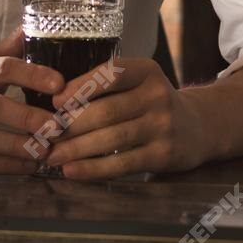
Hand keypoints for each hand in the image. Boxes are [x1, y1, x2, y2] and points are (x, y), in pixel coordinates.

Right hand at [0, 31, 62, 174]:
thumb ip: (7, 51)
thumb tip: (33, 26)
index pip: (1, 68)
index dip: (31, 74)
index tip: (59, 83)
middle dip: (25, 116)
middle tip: (56, 125)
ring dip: (16, 145)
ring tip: (46, 149)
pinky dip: (6, 166)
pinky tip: (30, 166)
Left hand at [38, 58, 210, 179]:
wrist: (199, 127)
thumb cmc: (152, 103)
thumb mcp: (138, 82)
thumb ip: (106, 85)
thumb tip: (52, 100)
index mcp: (146, 70)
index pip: (110, 74)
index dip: (80, 87)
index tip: (54, 100)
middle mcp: (157, 95)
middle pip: (106, 110)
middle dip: (70, 124)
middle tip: (43, 134)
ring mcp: (162, 126)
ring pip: (111, 138)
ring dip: (76, 148)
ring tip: (51, 155)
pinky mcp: (163, 155)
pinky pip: (122, 163)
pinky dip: (93, 169)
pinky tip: (72, 171)